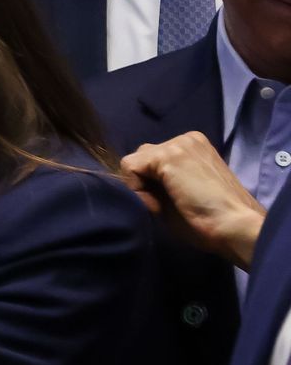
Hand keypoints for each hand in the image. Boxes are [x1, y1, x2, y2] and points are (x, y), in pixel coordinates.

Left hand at [122, 131, 266, 268]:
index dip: (154, 185)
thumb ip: (160, 181)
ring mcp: (177, 144)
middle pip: (143, 156)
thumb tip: (134, 180)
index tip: (175, 201)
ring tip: (168, 202)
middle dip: (147, 181)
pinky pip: (129, 167)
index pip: (155, 159)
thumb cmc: (211, 219)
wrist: (234, 225)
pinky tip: (160, 201)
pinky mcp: (167, 155)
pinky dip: (136, 188)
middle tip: (170, 203)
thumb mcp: (183, 192)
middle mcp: (187, 139)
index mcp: (194, 146)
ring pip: (135, 162)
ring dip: (142, 185)